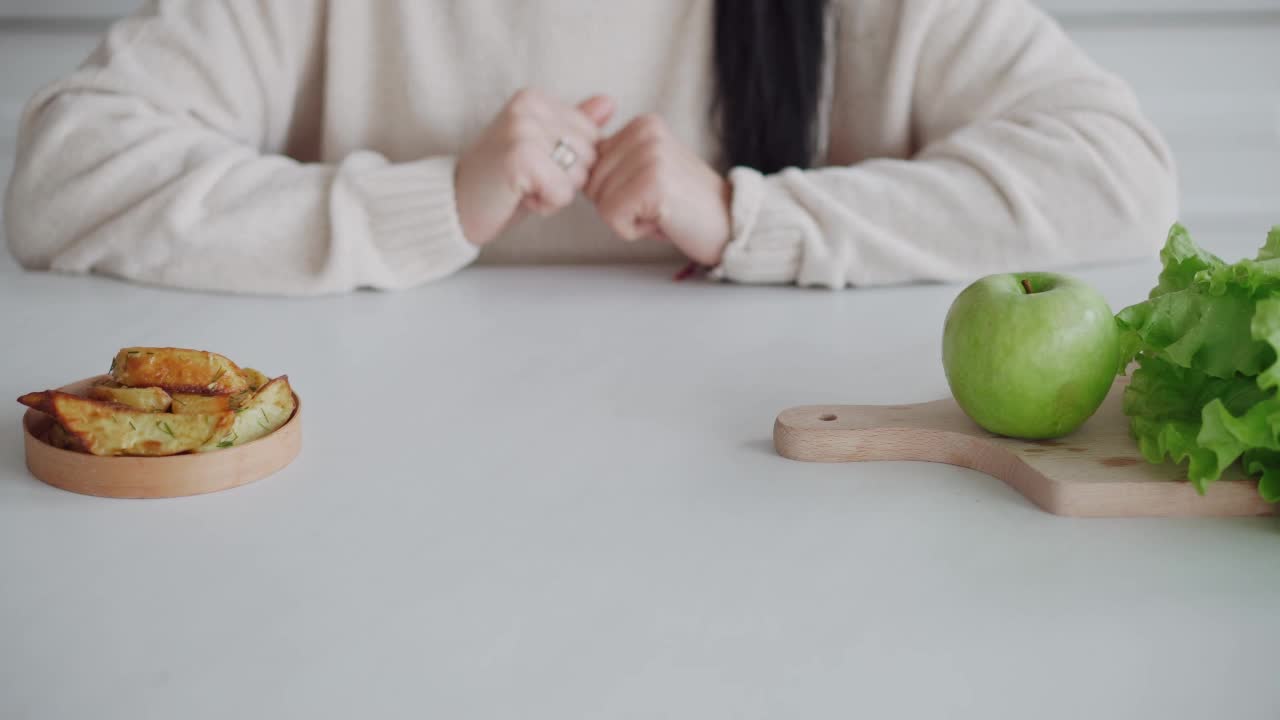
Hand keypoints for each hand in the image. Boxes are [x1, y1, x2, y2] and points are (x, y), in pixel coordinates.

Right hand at [455, 89, 614, 246]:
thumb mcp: (541, 147)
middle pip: (589, 155)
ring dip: (556, 193)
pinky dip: (546, 205)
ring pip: (579, 175)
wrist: (454, 205)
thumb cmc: (501, 180)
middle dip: (566, 178)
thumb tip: (611, 102)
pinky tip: (518, 197)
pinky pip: (563, 192)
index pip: (592, 135)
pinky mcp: (519, 158)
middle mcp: (528, 107)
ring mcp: (522, 130)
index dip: (571, 162)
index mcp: (535, 98)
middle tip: (527, 179)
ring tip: (522, 187)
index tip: (534, 165)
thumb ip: (574, 124)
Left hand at [585, 114, 731, 265]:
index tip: (651, 193)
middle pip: (591, 183)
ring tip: (661, 211)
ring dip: (628, 218)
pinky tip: (663, 220)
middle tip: (658, 205)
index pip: (589, 165)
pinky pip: (613, 216)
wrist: (731, 226)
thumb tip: (566, 153)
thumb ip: (611, 160)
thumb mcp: (644, 174)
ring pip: (600, 201)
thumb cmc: (683, 208)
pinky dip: (634, 230)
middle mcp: (646, 131)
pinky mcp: (653, 181)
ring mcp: (651, 154)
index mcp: (643, 125)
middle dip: (618, 205)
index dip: (614, 191)